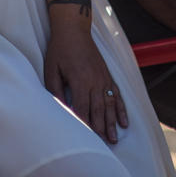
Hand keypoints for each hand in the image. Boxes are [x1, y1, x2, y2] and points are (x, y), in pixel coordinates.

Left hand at [43, 21, 127, 143]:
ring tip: (113, 139)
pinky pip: (117, 96)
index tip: (85, 139)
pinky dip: (121, 110)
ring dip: (112, 123)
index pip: (82, 108)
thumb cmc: (59, 49)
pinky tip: (124, 122)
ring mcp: (104, 79)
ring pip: (109, 106)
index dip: (84, 124)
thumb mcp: (51, 69)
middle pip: (98, 110)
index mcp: (80, 80)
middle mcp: (95, 81)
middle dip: (100, 129)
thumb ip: (56, 89)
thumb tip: (60, 107)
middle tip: (103, 146)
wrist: (73, 30)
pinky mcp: (108, 76)